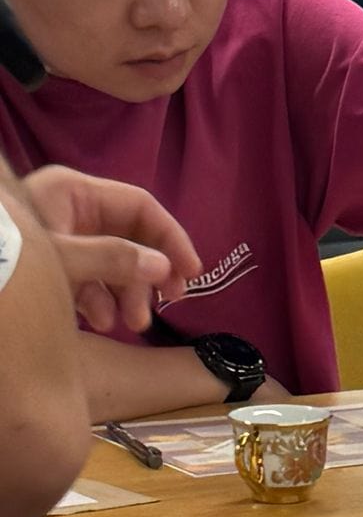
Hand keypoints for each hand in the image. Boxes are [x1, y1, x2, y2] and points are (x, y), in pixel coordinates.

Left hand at [23, 166, 200, 334]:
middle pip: (130, 235)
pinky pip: (90, 277)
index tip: (191, 272)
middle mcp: (70, 209)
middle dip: (149, 273)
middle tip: (170, 301)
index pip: (141, 206)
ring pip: (112, 261)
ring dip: (127, 294)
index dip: (171, 237)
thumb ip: (114, 261)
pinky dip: (100, 300)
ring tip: (132, 324)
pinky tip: (100, 322)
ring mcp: (62, 237)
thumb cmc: (10, 264)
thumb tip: (163, 270)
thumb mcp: (65, 260)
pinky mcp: (54, 264)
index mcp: (73, 192)